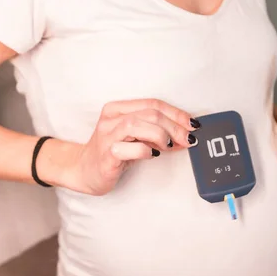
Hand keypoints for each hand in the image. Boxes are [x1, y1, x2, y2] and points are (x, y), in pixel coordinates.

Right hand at [68, 99, 198, 194]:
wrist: (84, 171)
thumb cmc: (113, 152)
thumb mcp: (136, 138)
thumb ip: (156, 133)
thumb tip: (185, 134)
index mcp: (118, 109)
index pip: (153, 104)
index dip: (176, 113)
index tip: (193, 124)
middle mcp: (111, 119)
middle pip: (149, 113)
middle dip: (175, 126)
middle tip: (188, 139)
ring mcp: (106, 136)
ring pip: (137, 124)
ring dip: (160, 135)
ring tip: (169, 146)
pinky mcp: (106, 155)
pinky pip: (127, 148)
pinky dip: (145, 150)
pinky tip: (152, 155)